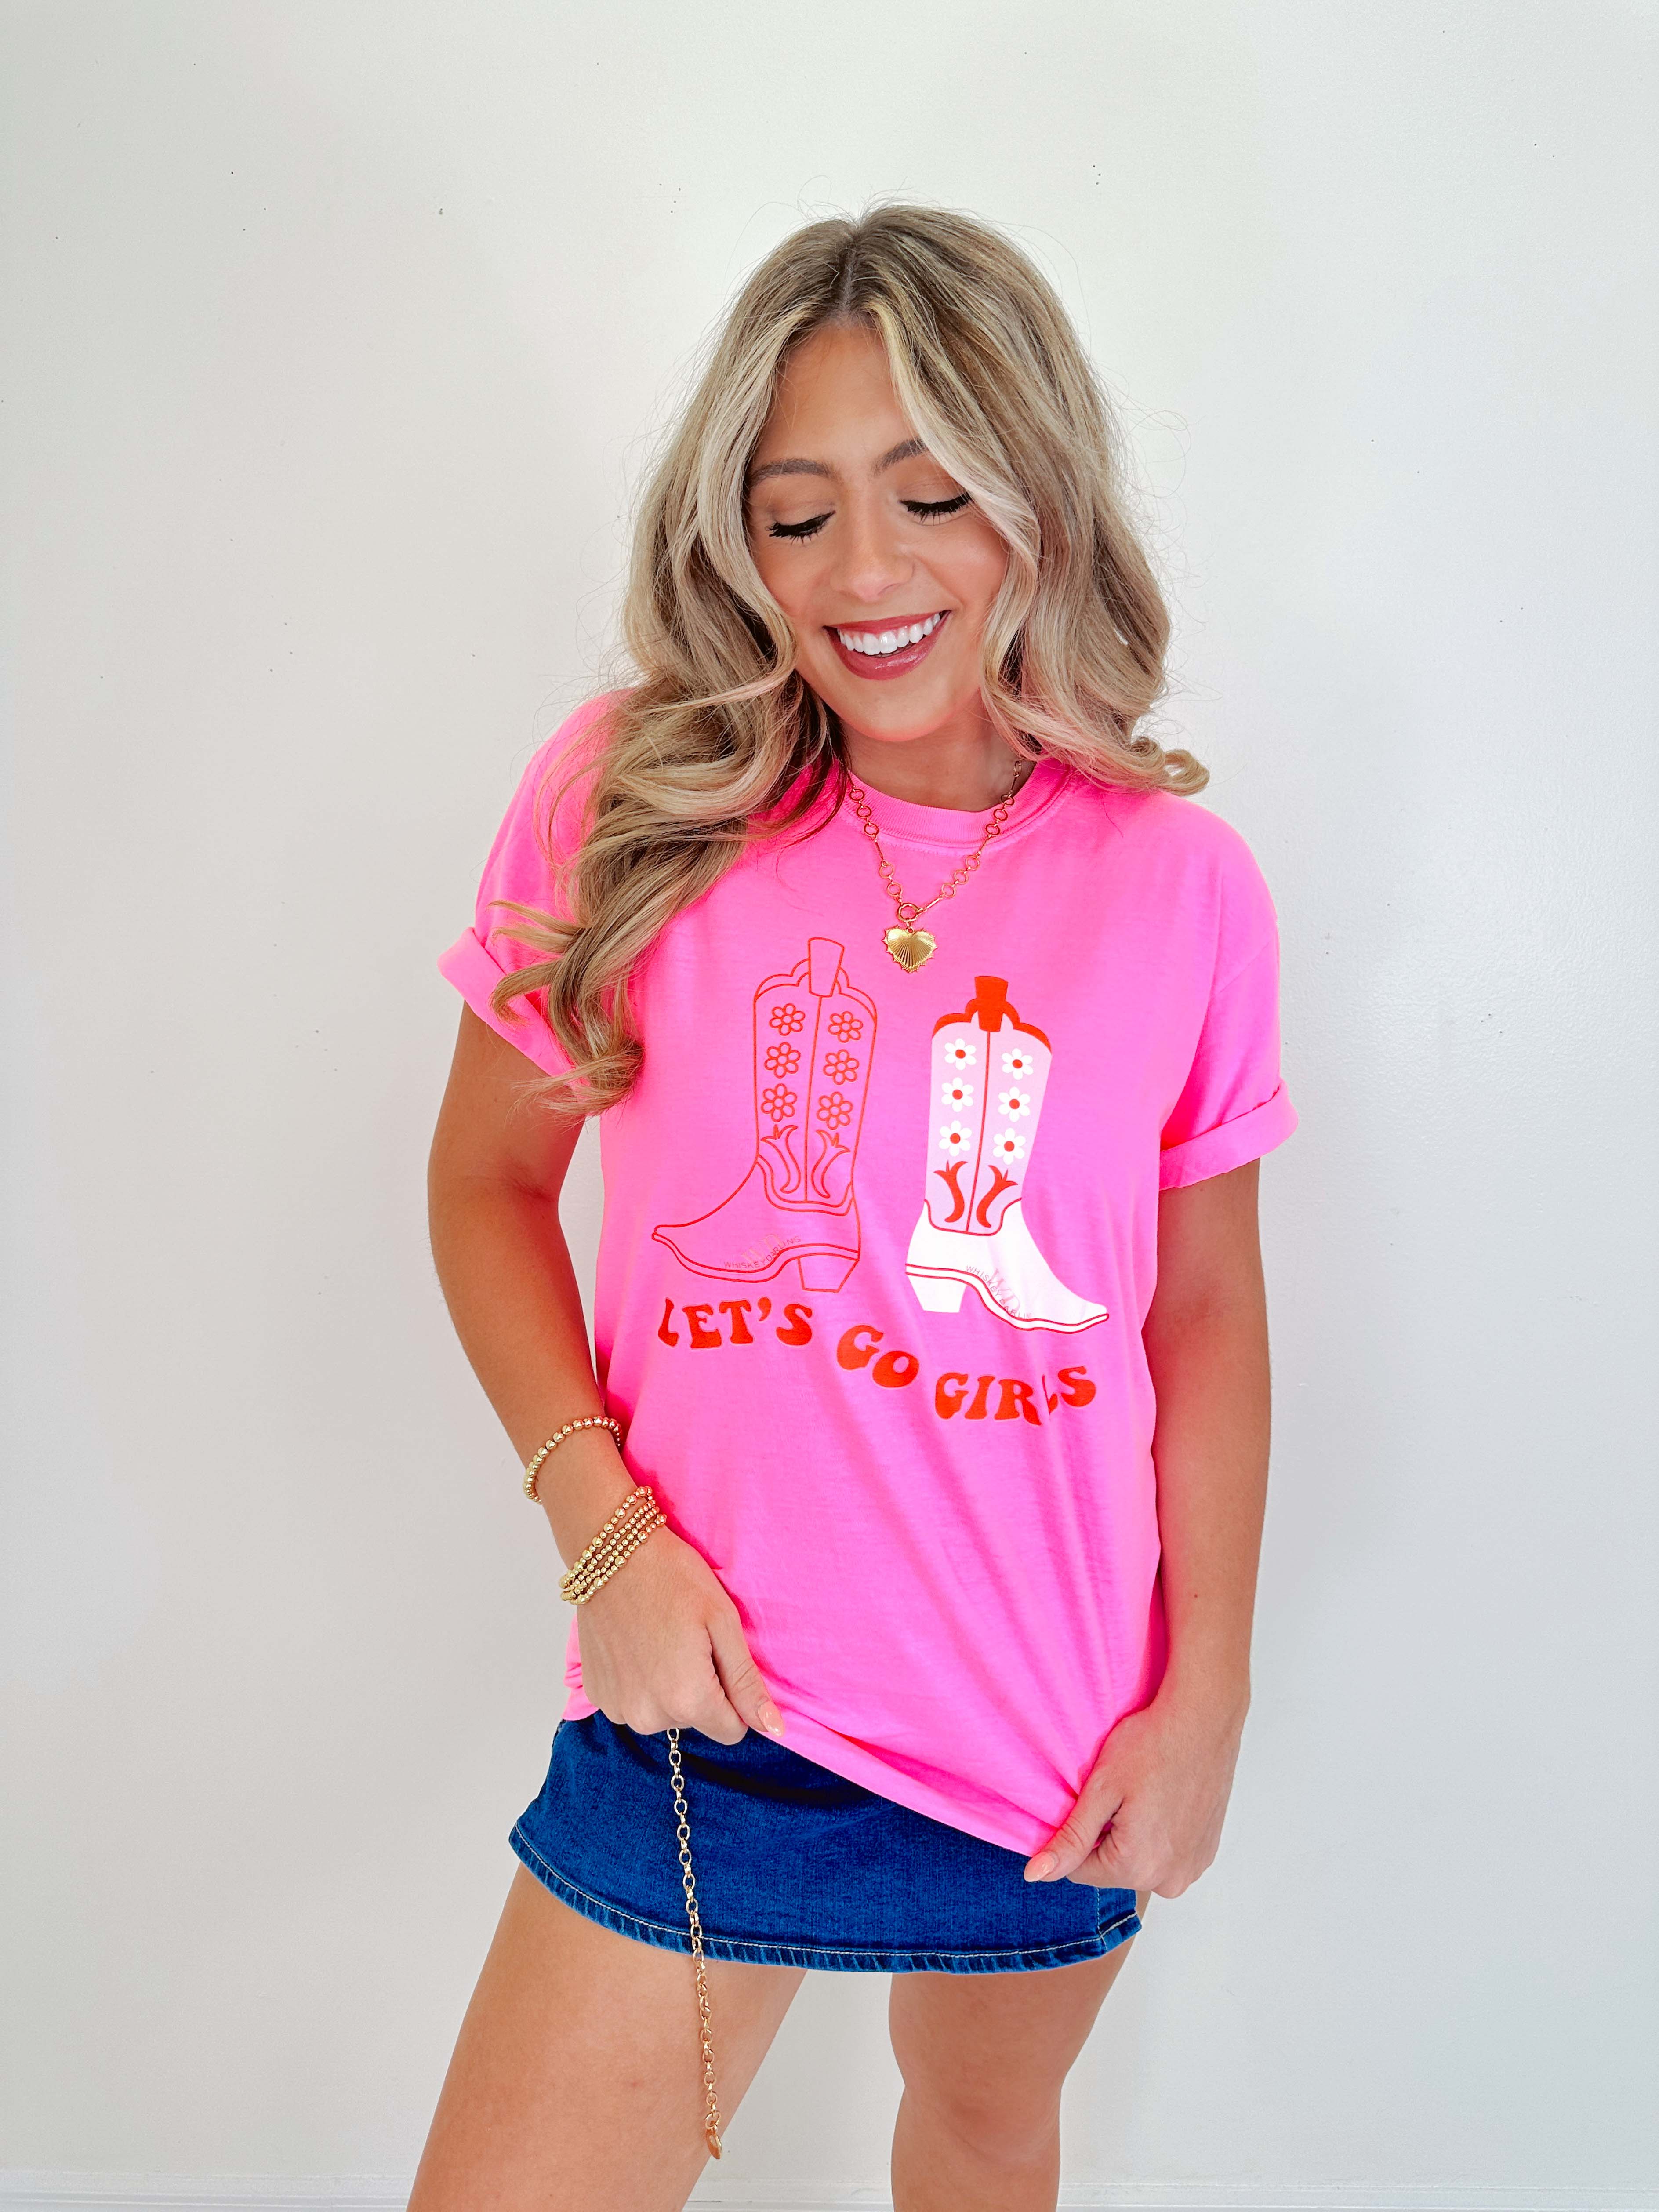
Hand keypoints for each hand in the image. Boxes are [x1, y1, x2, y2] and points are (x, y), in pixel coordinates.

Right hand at [573, 1523, 785, 1746]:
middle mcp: (648, 1716)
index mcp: (687, 1699)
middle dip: (700, 1689)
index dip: (734, 1696)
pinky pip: (633, 1704)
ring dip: (668, 1688)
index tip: (719, 1657)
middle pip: (696, 1721)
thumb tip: (775, 1729)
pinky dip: (639, 1682)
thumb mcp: (723, 1622)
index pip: (732, 1731)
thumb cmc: (673, 1578)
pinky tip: (637, 1647)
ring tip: (660, 1642)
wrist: (611, 1553)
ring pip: (664, 1714)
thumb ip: (747, 1682)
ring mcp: (617, 1707)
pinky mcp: (596, 1694)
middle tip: (687, 1641)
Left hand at [1022, 1684, 1247, 1895]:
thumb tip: (1036, 1875)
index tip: (1093, 1801)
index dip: (1077, 1833)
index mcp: (1136, 1867)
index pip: (1080, 1870)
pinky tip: (1164, 1800)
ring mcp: (1192, 1868)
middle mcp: (1169, 1880)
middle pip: (1112, 1869)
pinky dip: (1161, 1834)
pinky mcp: (1206, 1854)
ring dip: (1135, 1837)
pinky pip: (1167, 1855)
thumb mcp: (1100, 1790)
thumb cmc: (1152, 1746)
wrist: (1203, 1721)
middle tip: (1123, 1794)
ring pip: (1140, 1863)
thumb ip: (1069, 1840)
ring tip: (1145, 1795)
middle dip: (1107, 1835)